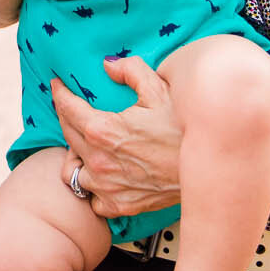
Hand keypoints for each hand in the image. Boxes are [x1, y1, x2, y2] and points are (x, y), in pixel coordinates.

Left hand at [54, 57, 183, 220]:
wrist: (211, 166)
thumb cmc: (185, 128)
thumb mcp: (159, 89)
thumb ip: (129, 71)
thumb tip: (109, 65)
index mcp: (103, 131)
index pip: (67, 109)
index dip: (60, 93)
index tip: (58, 86)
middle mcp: (99, 162)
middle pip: (68, 136)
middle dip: (67, 118)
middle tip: (73, 109)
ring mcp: (108, 187)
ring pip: (75, 171)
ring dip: (78, 156)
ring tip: (89, 146)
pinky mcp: (121, 205)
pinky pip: (94, 199)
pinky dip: (95, 188)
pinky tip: (105, 175)